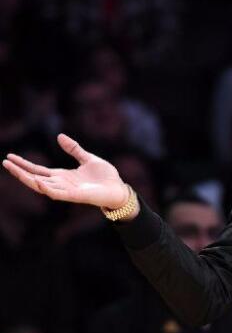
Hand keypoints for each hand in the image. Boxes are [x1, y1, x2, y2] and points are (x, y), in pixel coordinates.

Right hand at [3, 134, 129, 209]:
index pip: (38, 170)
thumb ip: (74, 149)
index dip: (24, 164)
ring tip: (13, 169)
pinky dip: (46, 188)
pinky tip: (36, 180)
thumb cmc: (105, 176)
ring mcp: (66, 191)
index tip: (10, 157)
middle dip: (19, 171)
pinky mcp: (74, 196)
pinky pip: (56, 194)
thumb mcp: (88, 158)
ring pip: (41, 186)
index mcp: (62, 176)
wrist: (119, 189)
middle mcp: (61, 184)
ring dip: (26, 178)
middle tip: (4, 162)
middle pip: (34, 177)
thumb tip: (59, 136)